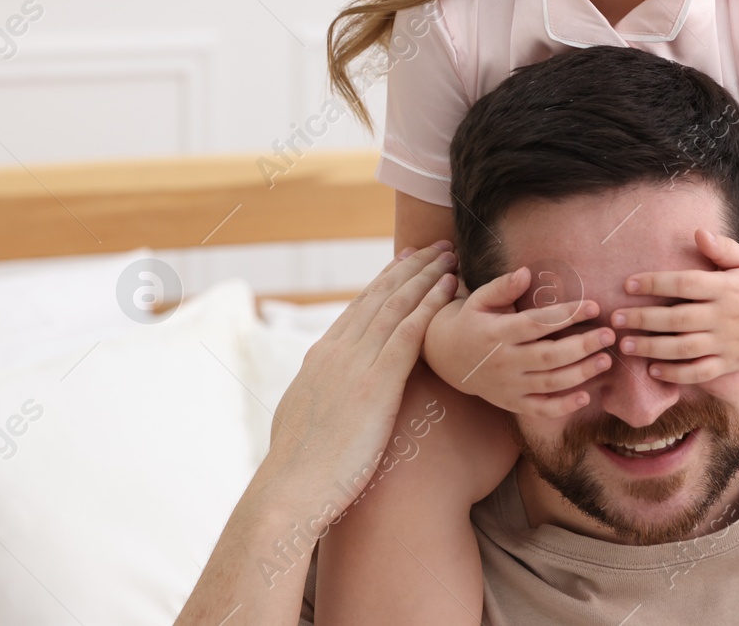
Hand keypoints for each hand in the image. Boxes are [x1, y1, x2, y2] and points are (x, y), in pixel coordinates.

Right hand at [252, 243, 457, 521]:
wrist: (290, 492)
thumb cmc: (300, 471)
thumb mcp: (303, 420)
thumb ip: (320, 398)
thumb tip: (323, 398)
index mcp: (319, 358)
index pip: (358, 307)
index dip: (385, 281)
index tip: (404, 261)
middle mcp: (336, 351)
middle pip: (379, 296)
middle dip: (410, 268)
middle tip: (434, 247)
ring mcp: (355, 364)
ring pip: (397, 305)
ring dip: (426, 277)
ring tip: (449, 257)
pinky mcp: (375, 383)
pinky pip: (409, 332)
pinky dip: (430, 305)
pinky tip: (449, 289)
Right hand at [429, 266, 617, 417]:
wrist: (447, 357)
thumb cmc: (472, 321)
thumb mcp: (480, 300)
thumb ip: (502, 287)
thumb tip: (525, 273)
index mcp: (497, 333)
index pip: (537, 324)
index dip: (566, 315)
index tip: (593, 306)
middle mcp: (504, 362)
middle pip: (548, 356)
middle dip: (582, 346)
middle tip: (608, 334)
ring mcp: (509, 386)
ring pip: (549, 383)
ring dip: (580, 374)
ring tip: (605, 360)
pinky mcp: (512, 403)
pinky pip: (540, 409)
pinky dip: (563, 406)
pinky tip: (587, 396)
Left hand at [613, 228, 738, 382]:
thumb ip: (723, 249)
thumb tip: (697, 232)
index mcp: (727, 287)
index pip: (685, 283)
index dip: (655, 282)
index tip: (628, 284)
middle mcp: (725, 316)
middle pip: (678, 318)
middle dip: (643, 318)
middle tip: (615, 319)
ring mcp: (728, 343)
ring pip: (684, 348)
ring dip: (652, 348)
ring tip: (626, 345)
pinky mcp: (731, 364)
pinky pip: (700, 372)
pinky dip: (676, 374)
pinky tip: (653, 370)